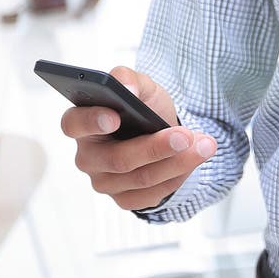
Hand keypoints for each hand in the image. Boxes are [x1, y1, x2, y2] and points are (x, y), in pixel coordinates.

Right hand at [61, 66, 217, 210]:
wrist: (161, 131)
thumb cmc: (143, 107)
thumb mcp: (140, 86)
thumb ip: (128, 78)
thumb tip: (126, 88)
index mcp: (82, 122)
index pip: (74, 123)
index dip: (92, 121)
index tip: (116, 116)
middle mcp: (88, 156)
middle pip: (118, 159)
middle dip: (156, 147)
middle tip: (186, 135)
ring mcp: (104, 181)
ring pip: (141, 178)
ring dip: (178, 162)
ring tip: (204, 145)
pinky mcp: (124, 199)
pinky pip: (152, 194)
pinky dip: (178, 176)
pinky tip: (194, 159)